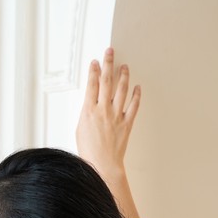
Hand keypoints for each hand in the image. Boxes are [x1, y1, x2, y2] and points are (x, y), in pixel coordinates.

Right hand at [76, 46, 141, 177]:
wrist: (103, 165)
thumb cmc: (89, 152)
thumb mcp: (80, 130)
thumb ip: (86, 114)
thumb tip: (91, 105)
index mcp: (89, 111)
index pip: (92, 85)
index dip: (94, 71)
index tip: (95, 62)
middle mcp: (103, 110)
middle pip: (106, 82)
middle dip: (108, 64)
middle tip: (110, 52)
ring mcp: (116, 115)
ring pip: (121, 90)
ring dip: (123, 76)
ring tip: (124, 66)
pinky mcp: (126, 123)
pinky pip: (133, 106)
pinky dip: (136, 95)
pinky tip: (137, 87)